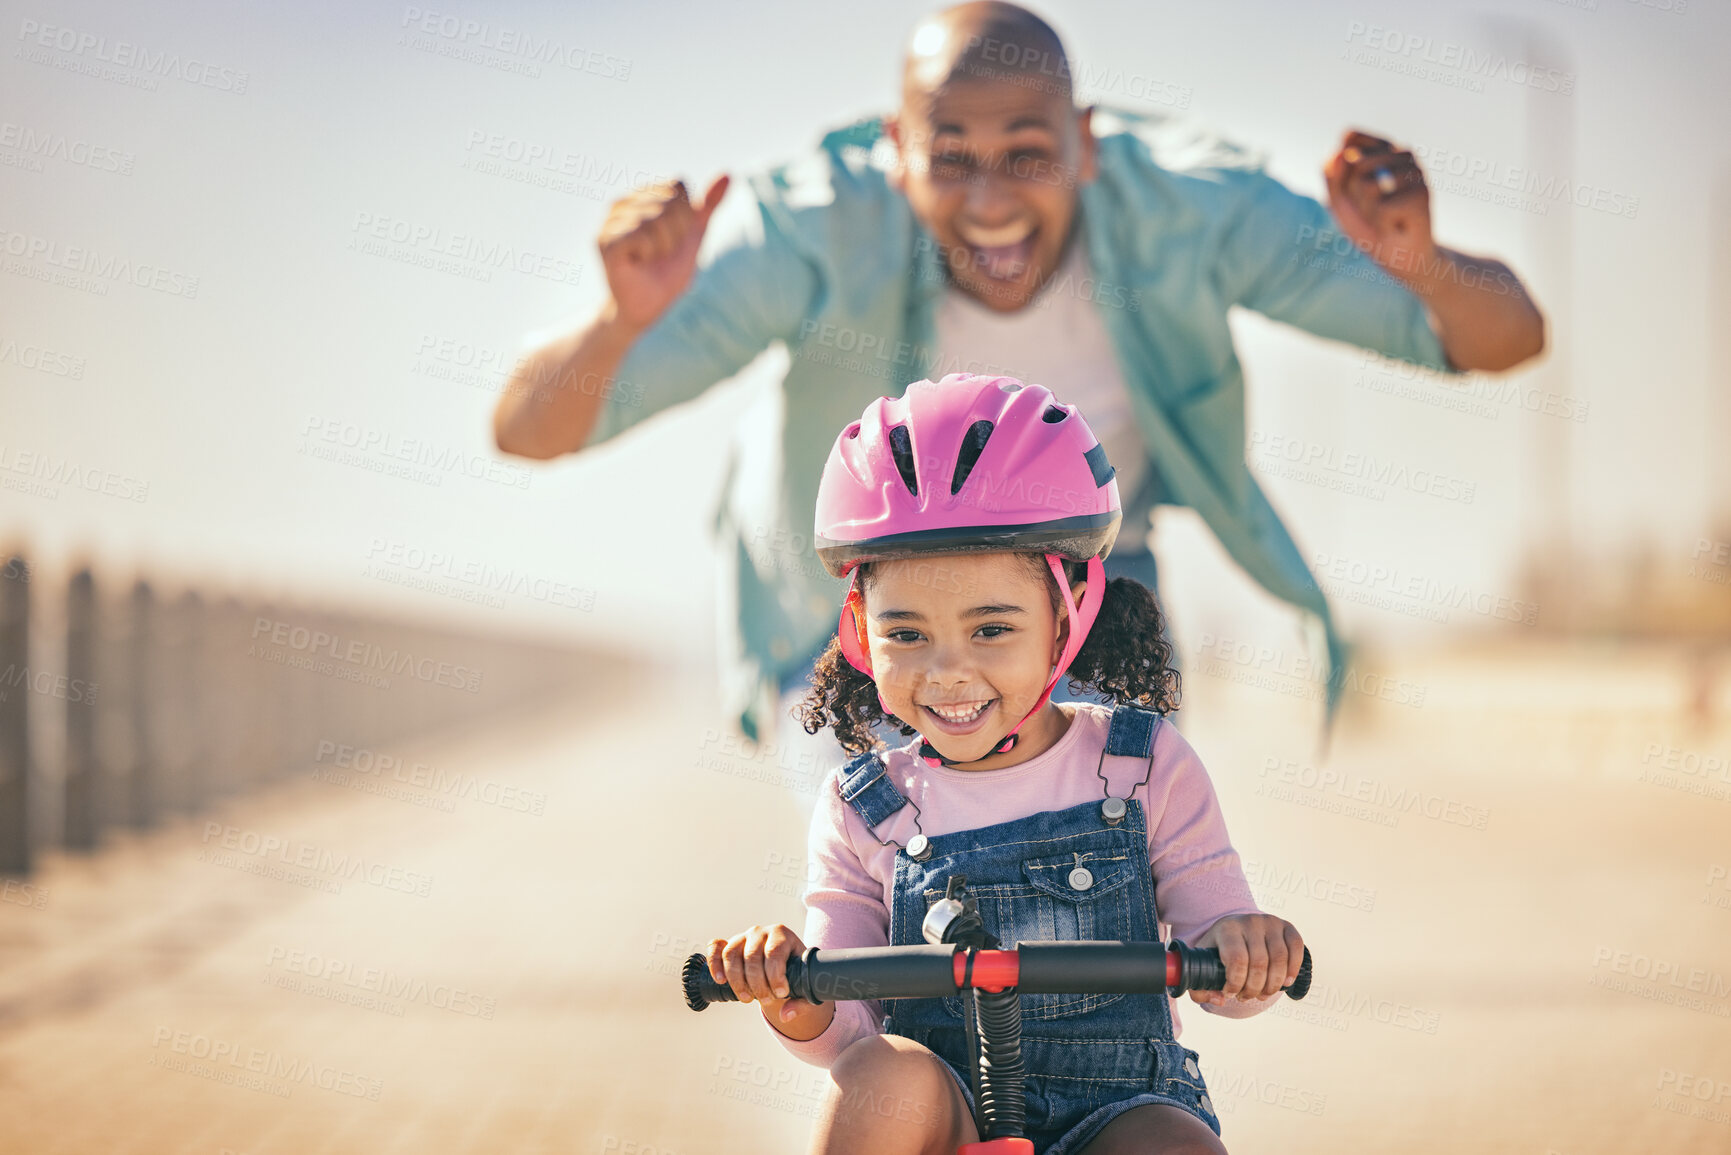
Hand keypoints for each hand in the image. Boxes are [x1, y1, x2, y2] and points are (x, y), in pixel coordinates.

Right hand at [598, 174, 729, 332]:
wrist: (650, 306)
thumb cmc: (668, 270)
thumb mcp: (694, 234)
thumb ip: (709, 205)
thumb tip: (728, 173)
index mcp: (643, 195)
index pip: (677, 186)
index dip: (686, 215)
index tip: (676, 238)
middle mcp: (623, 202)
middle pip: (667, 200)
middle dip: (676, 232)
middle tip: (662, 252)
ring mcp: (611, 220)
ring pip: (654, 218)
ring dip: (663, 245)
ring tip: (651, 258)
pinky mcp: (605, 240)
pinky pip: (639, 233)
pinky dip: (649, 252)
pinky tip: (639, 262)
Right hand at [706, 923, 835, 1038]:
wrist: (782, 966)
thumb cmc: (795, 974)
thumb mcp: (804, 986)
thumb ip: (800, 1002)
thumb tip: (786, 1015)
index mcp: (783, 935)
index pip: (774, 952)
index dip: (775, 975)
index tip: (781, 993)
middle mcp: (761, 932)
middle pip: (752, 956)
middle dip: (758, 983)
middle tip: (766, 1000)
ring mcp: (742, 937)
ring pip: (731, 954)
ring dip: (737, 980)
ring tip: (747, 998)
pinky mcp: (728, 944)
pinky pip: (715, 948)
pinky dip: (714, 964)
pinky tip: (720, 981)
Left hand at [1189, 914, 1303, 1005]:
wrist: (1236, 928)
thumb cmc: (1219, 950)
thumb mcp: (1204, 964)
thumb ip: (1201, 988)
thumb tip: (1220, 999)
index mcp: (1227, 929)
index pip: (1237, 960)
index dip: (1236, 983)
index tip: (1230, 993)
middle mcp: (1249, 922)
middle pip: (1259, 963)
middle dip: (1254, 989)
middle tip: (1246, 997)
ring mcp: (1270, 922)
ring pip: (1279, 960)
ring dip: (1273, 985)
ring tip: (1262, 994)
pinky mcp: (1286, 926)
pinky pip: (1296, 948)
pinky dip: (1293, 969)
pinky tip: (1285, 982)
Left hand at [1323, 130, 1435, 283]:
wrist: (1397, 255)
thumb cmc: (1368, 224)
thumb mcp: (1338, 197)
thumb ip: (1331, 172)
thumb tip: (1344, 155)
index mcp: (1384, 149)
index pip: (1350, 137)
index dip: (1342, 168)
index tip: (1354, 188)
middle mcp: (1403, 154)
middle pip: (1354, 162)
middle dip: (1353, 193)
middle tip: (1372, 208)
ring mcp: (1415, 172)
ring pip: (1366, 183)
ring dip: (1367, 209)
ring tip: (1385, 217)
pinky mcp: (1422, 195)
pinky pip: (1381, 206)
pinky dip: (1381, 223)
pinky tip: (1396, 225)